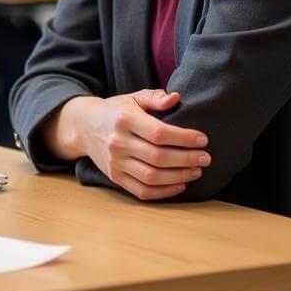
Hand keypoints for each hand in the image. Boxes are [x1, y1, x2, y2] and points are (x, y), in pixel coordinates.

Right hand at [44, 90, 209, 200]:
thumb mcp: (133, 98)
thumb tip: (176, 97)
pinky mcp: (115, 177)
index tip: (203, 139)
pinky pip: (142, 191)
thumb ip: (155, 97)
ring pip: (152, 177)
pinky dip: (164, 192)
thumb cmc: (115, 111)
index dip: (184, 138)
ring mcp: (115, 162)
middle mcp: (118, 142)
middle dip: (187, 159)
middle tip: (205, 158)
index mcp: (124, 119)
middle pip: (159, 157)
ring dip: (179, 177)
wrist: (84, 126)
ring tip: (196, 171)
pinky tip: (179, 185)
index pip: (159, 133)